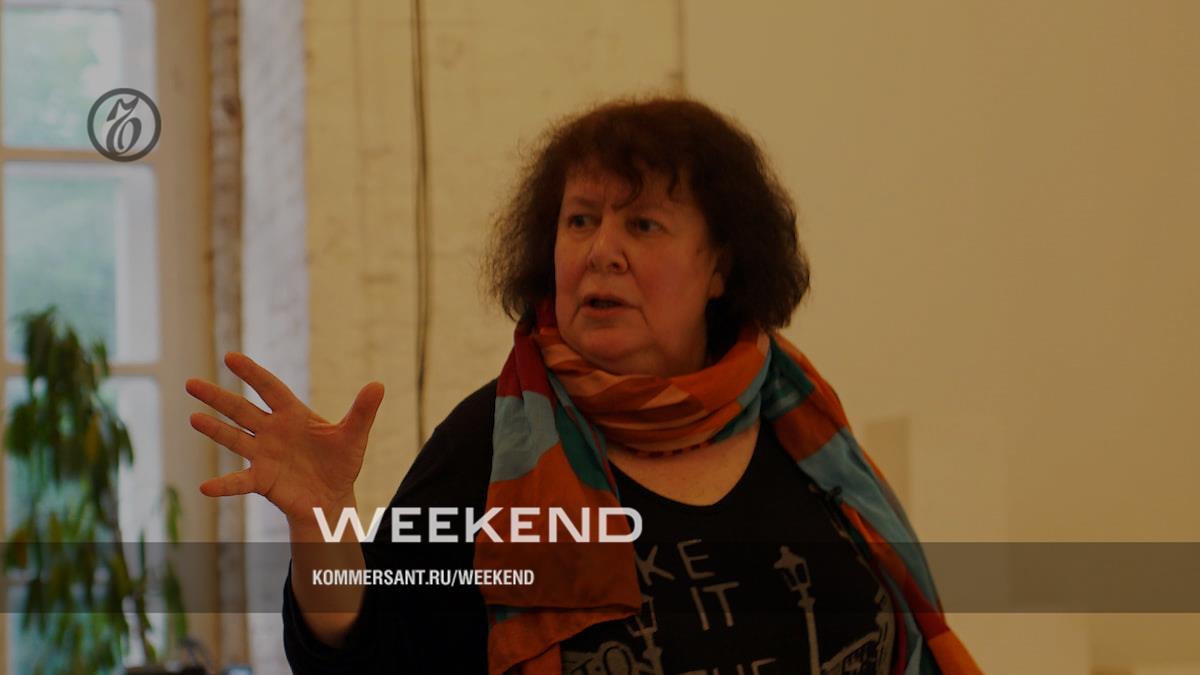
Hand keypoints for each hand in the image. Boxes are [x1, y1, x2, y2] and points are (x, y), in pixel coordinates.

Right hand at [184, 352, 384, 527]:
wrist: (332, 498)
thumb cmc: (341, 463)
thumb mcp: (354, 436)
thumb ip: (363, 412)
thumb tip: (378, 385)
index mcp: (293, 415)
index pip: (269, 388)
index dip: (251, 373)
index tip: (230, 356)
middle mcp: (272, 431)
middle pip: (241, 410)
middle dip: (217, 396)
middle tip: (190, 382)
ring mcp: (264, 455)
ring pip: (234, 439)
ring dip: (214, 430)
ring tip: (193, 419)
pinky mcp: (262, 480)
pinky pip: (239, 482)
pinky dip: (224, 485)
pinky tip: (205, 488)